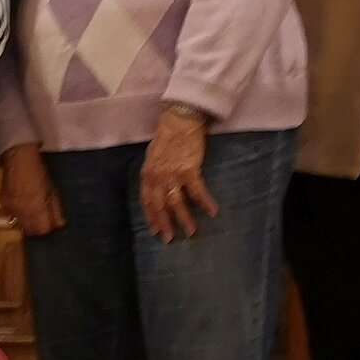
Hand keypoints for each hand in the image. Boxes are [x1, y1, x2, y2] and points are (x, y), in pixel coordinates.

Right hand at [0, 143, 64, 237]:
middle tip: (42, 220)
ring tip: (32, 213)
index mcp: (36, 208)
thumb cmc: (39, 172)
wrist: (18, 158)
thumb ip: (56, 209)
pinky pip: (11, 216)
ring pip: (20, 226)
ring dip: (27, 223)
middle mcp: (22, 212)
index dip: (48, 229)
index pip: (42, 231)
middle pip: (30, 232)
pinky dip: (16, 215)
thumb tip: (60, 224)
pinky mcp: (2, 205)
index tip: (51, 224)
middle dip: (37, 228)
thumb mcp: (52, 190)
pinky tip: (21, 205)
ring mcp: (10, 209)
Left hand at [140, 108, 219, 242]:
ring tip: (191, 232)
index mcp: (147, 175)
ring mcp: (173, 175)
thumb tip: (157, 188)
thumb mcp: (153, 157)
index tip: (156, 231)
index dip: (152, 217)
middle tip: (170, 239)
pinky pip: (197, 191)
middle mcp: (157, 178)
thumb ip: (154, 174)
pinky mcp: (189, 170)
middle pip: (160, 207)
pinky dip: (205, 203)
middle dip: (165, 224)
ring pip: (177, 203)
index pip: (147, 202)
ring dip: (184, 219)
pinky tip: (212, 212)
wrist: (179, 121)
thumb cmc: (167, 137)